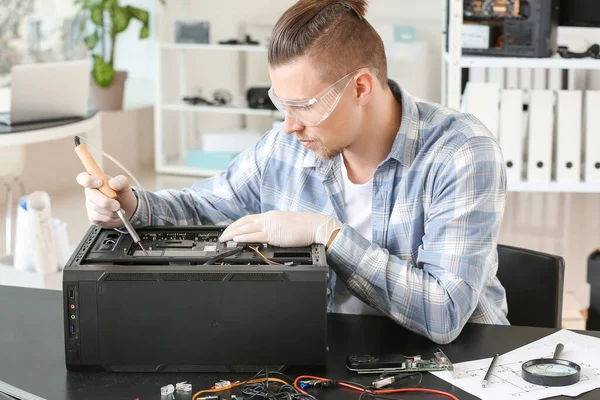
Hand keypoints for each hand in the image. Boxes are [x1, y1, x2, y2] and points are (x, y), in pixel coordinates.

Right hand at [76, 173, 137, 227]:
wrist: (127, 210)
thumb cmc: (123, 195)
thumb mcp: (125, 186)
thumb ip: (121, 181)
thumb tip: (112, 183)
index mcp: (95, 180)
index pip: (82, 177)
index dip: (88, 180)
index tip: (100, 183)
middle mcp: (90, 192)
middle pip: (91, 195)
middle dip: (106, 201)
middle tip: (117, 205)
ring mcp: (89, 204)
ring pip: (97, 208)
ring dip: (111, 210)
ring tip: (118, 209)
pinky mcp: (92, 216)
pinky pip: (99, 217)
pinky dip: (110, 217)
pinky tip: (114, 215)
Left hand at [219, 211, 341, 246]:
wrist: (317, 226)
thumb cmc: (306, 227)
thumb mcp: (287, 225)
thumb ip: (277, 228)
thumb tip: (271, 234)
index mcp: (272, 216)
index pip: (250, 219)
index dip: (238, 224)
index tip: (231, 229)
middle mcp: (269, 218)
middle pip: (244, 222)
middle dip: (231, 228)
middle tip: (222, 236)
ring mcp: (271, 225)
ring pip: (246, 228)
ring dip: (233, 233)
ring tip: (224, 239)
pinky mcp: (274, 234)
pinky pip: (254, 235)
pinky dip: (243, 237)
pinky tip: (236, 239)